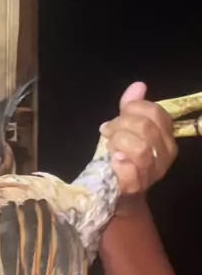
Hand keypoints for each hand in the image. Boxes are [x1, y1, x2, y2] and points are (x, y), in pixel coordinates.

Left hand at [100, 81, 177, 205]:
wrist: (120, 188)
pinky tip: (114, 160)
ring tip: (110, 145)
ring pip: (140, 148)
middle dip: (122, 125)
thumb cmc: (124, 153)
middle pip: (146, 128)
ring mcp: (152, 172)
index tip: (119, 115)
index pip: (155, 113)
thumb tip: (138, 86)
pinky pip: (131, 171)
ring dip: (119, 142)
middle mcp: (165, 154)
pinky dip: (120, 163)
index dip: (133, 109)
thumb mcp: (127, 127)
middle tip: (108, 131)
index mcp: (166, 135)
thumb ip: (132, 107)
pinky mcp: (137, 187)